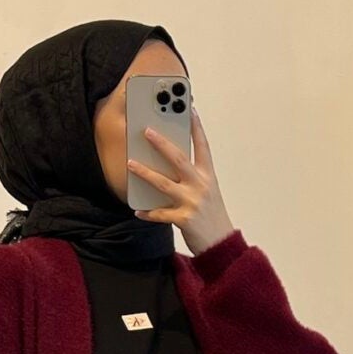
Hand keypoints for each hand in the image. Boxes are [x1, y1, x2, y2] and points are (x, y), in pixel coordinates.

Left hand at [128, 104, 235, 257]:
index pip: (203, 146)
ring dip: (145, 172)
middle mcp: (201, 186)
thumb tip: (168, 164)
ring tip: (130, 163)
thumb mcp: (208, 192)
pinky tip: (137, 210)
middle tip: (146, 130)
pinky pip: (160, 214)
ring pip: (164, 183)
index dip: (196, 127)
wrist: (222, 244)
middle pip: (179, 159)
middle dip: (161, 143)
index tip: (189, 109)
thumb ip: (192, 177)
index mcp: (208, 176)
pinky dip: (148, 212)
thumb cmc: (212, 215)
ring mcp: (192, 202)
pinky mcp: (184, 219)